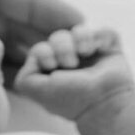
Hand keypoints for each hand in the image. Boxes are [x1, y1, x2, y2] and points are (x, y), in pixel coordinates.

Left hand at [14, 25, 134, 120]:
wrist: (103, 103)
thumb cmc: (71, 100)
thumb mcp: (36, 91)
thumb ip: (24, 77)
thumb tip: (31, 62)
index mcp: (54, 72)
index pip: (41, 49)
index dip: (43, 52)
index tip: (51, 65)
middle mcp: (71, 62)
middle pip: (58, 37)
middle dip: (61, 46)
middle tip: (70, 63)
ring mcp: (91, 55)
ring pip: (78, 31)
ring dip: (79, 38)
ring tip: (84, 52)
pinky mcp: (110, 49)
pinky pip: (102, 31)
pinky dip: (97, 37)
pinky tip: (97, 49)